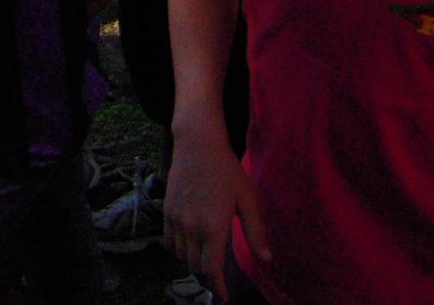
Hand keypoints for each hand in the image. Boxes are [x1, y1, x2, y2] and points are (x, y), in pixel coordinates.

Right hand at [164, 143, 268, 302]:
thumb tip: (266, 259)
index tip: (223, 298)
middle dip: (207, 278)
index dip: (217, 288)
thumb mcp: (248, 200)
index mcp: (213, 227)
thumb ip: (255, 232)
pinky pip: (170, 241)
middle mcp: (191, 227)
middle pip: (195, 267)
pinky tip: (190, 246)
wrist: (198, 144)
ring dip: (193, 264)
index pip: (211, 270)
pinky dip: (179, 250)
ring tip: (206, 263)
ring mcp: (176, 219)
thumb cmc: (227, 170)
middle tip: (218, 281)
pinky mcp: (167, 210)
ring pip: (181, 256)